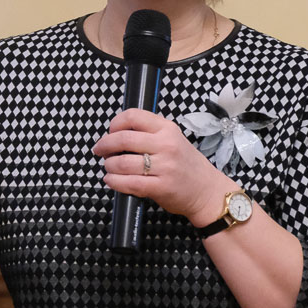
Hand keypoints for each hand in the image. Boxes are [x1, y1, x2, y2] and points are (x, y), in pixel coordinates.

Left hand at [93, 108, 225, 221]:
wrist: (207, 191)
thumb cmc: (186, 165)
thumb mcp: (173, 139)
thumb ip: (149, 134)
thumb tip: (115, 135)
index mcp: (167, 129)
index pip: (133, 116)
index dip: (114, 123)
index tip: (110, 132)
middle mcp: (166, 145)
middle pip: (123, 139)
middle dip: (105, 145)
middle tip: (100, 151)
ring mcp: (164, 167)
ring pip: (123, 162)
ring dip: (109, 166)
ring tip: (108, 168)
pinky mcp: (161, 187)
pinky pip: (129, 183)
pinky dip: (114, 182)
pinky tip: (111, 181)